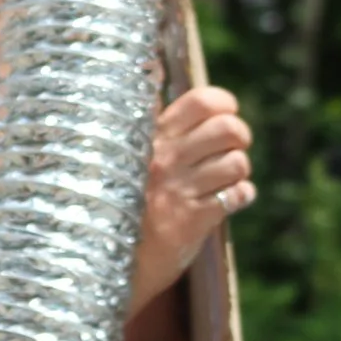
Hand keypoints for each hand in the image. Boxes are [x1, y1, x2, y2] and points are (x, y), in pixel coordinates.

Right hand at [133, 85, 254, 307]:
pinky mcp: (190, 221)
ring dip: (238, 171)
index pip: (202, 101)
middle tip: (227, 151)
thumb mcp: (122, 158)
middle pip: (229, 128)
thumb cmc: (117, 204)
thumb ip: (150, 126)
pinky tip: (225, 200)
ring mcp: (177, 191)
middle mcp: (163, 160)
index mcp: (149, 138)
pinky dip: (240, 196)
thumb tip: (165, 79)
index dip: (223, 104)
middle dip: (239, 138)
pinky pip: (238, 194)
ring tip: (222, 179)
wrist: (99, 262)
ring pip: (238, 162)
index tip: (220, 117)